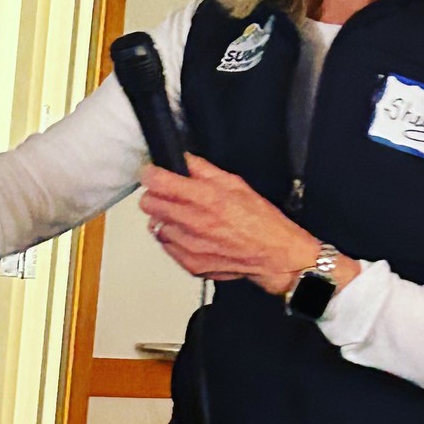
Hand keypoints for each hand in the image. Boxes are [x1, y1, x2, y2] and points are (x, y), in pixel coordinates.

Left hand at [139, 155, 339, 295]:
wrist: (273, 256)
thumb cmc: (260, 221)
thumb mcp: (237, 185)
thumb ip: (206, 171)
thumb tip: (186, 160)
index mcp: (206, 199)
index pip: (159, 182)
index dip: (151, 174)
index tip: (151, 173)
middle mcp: (194, 222)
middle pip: (149, 204)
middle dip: (154, 195)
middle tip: (166, 195)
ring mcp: (189, 245)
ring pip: (155, 225)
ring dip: (164, 219)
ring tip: (183, 217)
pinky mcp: (188, 263)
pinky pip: (166, 245)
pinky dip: (173, 238)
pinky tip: (189, 234)